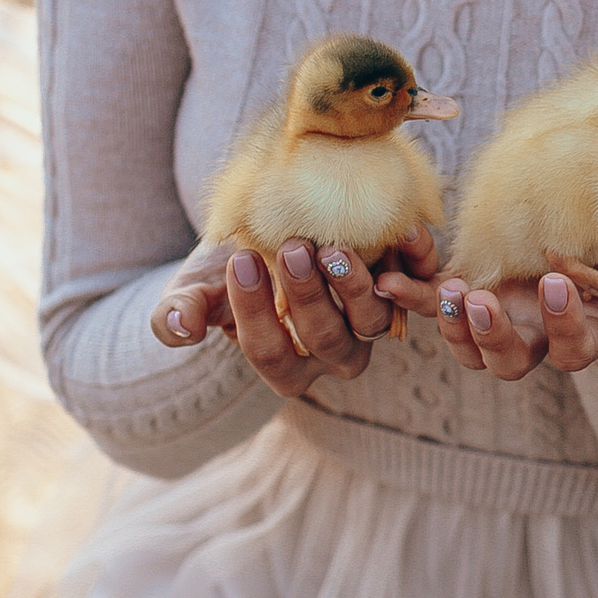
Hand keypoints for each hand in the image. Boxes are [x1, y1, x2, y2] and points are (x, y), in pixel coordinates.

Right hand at [150, 222, 442, 399]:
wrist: (270, 237)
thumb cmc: (226, 273)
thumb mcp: (194, 289)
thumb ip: (179, 312)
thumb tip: (178, 326)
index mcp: (285, 366)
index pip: (270, 351)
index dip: (254, 310)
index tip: (240, 260)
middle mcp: (335, 353)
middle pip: (327, 338)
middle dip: (308, 295)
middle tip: (291, 248)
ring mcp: (371, 322)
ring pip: (374, 319)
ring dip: (355, 284)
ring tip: (331, 245)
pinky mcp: (402, 288)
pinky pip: (418, 284)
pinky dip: (415, 261)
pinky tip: (403, 231)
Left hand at [382, 210, 597, 382]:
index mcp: (593, 327)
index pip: (576, 349)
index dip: (563, 325)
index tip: (555, 280)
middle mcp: (543, 330)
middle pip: (511, 362)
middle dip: (492, 337)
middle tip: (479, 301)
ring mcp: (505, 312)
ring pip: (469, 348)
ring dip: (452, 327)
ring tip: (445, 292)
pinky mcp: (474, 284)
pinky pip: (436, 303)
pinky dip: (411, 296)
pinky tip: (387, 278)